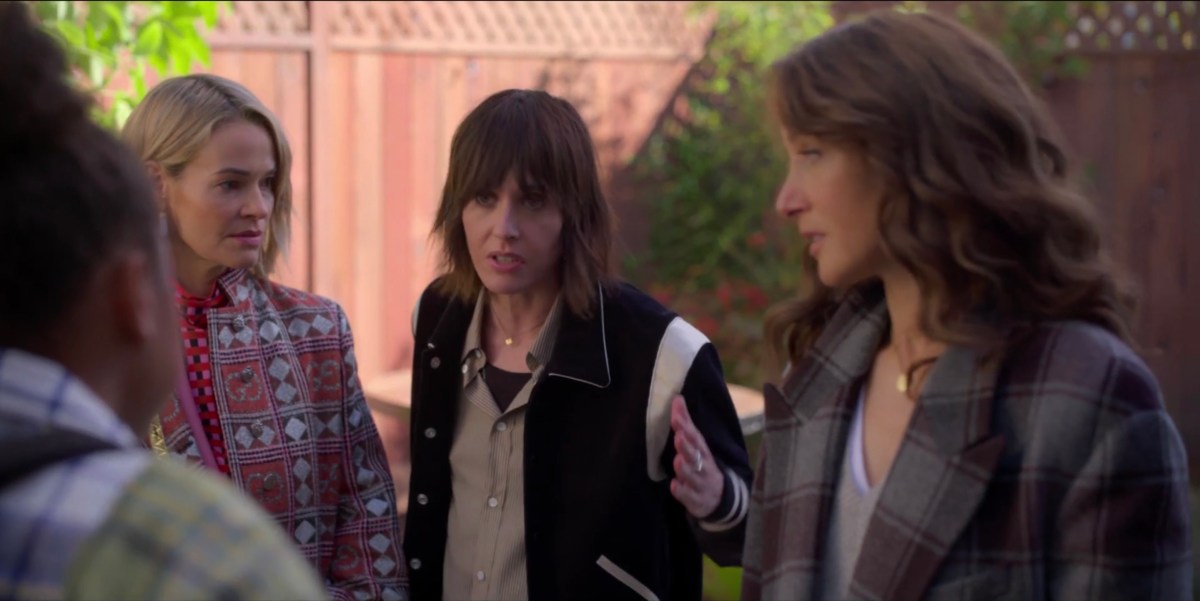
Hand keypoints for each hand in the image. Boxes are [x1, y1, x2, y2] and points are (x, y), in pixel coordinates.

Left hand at [669, 395, 723, 518]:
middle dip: (687, 446)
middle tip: (679, 437)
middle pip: (696, 455)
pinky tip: (675, 486)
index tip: (676, 415)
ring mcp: (700, 483)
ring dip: (685, 468)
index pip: (695, 436)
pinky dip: (682, 491)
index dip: (686, 425)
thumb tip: (677, 399)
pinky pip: (688, 496)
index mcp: (703, 451)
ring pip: (692, 475)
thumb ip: (685, 424)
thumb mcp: (697, 445)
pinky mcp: (696, 500)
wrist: (719, 498)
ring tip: (679, 461)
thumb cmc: (702, 465)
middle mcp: (703, 466)